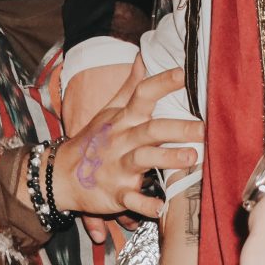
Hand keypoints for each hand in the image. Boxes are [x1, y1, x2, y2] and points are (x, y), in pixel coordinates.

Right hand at [53, 64, 193, 220]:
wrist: (60, 175)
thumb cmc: (93, 141)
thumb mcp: (109, 111)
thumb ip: (130, 87)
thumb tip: (144, 58)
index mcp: (122, 120)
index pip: (142, 96)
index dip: (162, 83)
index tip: (183, 73)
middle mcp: (121, 141)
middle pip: (150, 130)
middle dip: (177, 128)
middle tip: (204, 128)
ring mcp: (117, 167)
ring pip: (142, 160)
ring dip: (165, 158)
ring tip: (191, 157)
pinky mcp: (115, 193)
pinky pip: (130, 199)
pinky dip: (143, 204)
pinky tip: (160, 207)